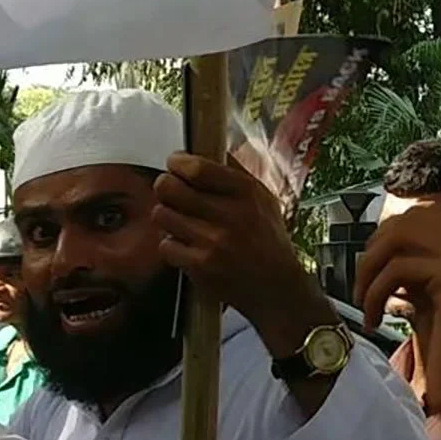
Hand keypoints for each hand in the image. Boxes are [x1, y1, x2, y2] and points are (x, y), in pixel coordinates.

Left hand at [154, 151, 332, 355]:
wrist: (277, 289)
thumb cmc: (270, 242)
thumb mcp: (266, 201)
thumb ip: (237, 175)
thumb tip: (209, 150)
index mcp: (247, 193)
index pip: (198, 168)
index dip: (178, 162)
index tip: (175, 163)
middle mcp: (230, 215)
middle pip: (170, 187)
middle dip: (165, 186)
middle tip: (171, 190)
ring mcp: (212, 242)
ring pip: (163, 214)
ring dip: (168, 216)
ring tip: (181, 221)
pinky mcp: (200, 266)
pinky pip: (166, 245)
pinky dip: (173, 245)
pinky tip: (187, 246)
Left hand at [354, 200, 440, 427]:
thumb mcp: (433, 296)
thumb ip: (419, 265)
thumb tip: (381, 242)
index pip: (425, 213)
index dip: (389, 235)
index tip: (372, 267)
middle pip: (409, 219)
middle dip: (375, 249)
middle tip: (362, 284)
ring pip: (399, 237)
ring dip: (369, 269)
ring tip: (363, 301)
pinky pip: (397, 269)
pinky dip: (374, 293)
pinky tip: (373, 321)